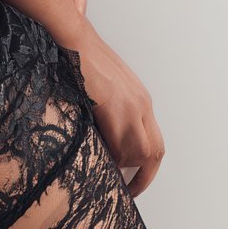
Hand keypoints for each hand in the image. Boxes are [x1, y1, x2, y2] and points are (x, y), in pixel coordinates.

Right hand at [76, 20, 165, 197]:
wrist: (73, 38)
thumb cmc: (82, 57)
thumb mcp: (106, 84)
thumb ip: (112, 108)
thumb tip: (104, 132)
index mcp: (141, 99)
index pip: (154, 141)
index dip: (148, 164)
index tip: (137, 178)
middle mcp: (141, 105)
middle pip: (154, 152)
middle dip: (144, 175)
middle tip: (130, 189)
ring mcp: (130, 108)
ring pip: (138, 153)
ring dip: (124, 166)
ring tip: (106, 167)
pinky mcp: (114, 110)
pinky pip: (119, 146)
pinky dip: (111, 156)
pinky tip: (98, 154)